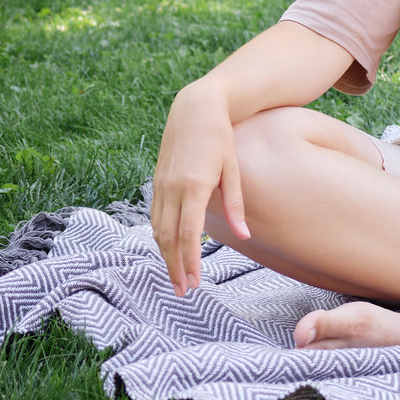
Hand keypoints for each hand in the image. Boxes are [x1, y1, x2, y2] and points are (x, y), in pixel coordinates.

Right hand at [150, 83, 249, 296]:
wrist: (195, 109)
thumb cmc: (221, 137)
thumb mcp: (234, 169)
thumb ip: (237, 204)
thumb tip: (244, 236)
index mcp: (194, 186)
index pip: (189, 233)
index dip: (190, 260)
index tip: (194, 282)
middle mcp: (172, 188)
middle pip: (169, 238)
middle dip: (175, 267)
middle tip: (183, 291)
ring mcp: (161, 184)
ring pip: (158, 229)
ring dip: (165, 255)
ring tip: (176, 276)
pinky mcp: (157, 181)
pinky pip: (155, 216)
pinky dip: (160, 237)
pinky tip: (169, 249)